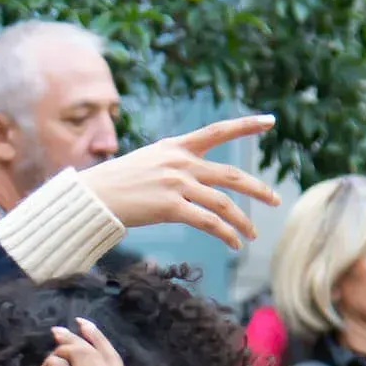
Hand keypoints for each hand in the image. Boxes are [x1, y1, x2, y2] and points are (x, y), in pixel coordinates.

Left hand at [35, 318, 132, 365]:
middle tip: (59, 331)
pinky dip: (50, 364)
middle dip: (76, 338)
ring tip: (51, 352)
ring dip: (60, 349)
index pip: (114, 359)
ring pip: (76, 355)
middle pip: (94, 353)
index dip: (100, 339)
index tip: (86, 325)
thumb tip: (82, 364)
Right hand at [78, 115, 280, 248]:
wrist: (90, 197)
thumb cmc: (112, 184)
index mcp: (175, 147)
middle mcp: (179, 162)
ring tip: (252, 234)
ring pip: (223, 203)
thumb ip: (172, 165)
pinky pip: (208, 222)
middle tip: (275, 200)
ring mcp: (176, 184)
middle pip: (230, 175)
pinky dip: (226, 234)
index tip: (270, 121)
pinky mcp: (170, 207)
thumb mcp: (145, 162)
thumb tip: (192, 178)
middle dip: (258, 189)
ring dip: (242, 221)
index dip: (247, 125)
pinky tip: (234, 244)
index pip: (218, 131)